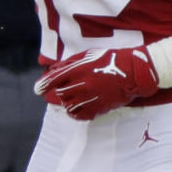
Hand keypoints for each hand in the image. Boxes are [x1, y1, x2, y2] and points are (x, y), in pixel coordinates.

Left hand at [36, 46, 160, 118]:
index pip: (54, 80)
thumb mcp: (89, 55)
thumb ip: (71, 62)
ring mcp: (90, 98)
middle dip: (61, 92)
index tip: (38, 90)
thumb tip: (55, 69)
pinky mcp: (98, 108)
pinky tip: (77, 110)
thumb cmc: (111, 60)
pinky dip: (76, 114)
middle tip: (66, 90)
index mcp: (78, 70)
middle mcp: (82, 85)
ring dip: (68, 103)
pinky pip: (80, 116)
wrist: (133, 72)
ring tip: (73, 99)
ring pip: (69, 106)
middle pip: (61, 94)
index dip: (44, 85)